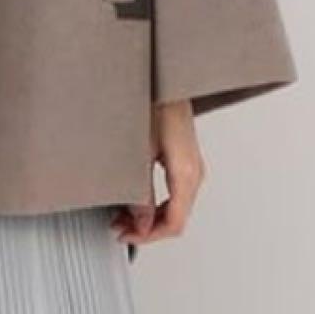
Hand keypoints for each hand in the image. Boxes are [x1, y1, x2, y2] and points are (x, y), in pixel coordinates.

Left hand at [110, 99, 205, 246]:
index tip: (125, 235)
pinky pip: (176, 191)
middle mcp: (195, 172)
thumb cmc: (152, 103)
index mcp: (186, 173)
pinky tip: (138, 198)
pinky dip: (158, 201)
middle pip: (177, 217)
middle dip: (147, 228)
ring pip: (177, 205)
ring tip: (123, 214)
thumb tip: (140, 220)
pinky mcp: (185, 158)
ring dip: (151, 215)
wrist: (162, 78)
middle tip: (119, 226)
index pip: (175, 222)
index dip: (148, 236)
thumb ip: (141, 190)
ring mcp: (193, 165)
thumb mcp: (138, 150)